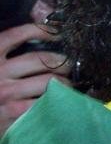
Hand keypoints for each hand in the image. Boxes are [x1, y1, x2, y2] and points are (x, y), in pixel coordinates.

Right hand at [0, 1, 71, 135]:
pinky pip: (46, 102)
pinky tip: (64, 100)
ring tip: (68, 84)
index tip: (57, 32)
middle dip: (62, 61)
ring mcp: (7, 93)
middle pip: (40, 59)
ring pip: (48, 81)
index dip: (40, 30)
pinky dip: (60, 100)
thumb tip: (41, 33)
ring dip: (65, 82)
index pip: (16, 35)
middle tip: (69, 65)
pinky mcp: (15, 113)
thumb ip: (9, 53)